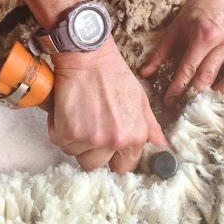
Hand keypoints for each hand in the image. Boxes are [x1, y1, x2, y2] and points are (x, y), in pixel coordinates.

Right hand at [48, 39, 168, 172]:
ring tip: (80, 116)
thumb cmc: (113, 75)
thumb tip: (163, 149)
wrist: (88, 57)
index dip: (114, 157)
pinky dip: (60, 129)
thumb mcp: (140, 100)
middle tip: (91, 127)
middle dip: (93, 151)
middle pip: (97, 166)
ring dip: (76, 141)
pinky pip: (61, 143)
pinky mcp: (67, 133)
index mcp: (134, 136)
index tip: (107, 147)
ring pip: (77, 155)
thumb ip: (150, 128)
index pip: (124, 167)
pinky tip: (68, 112)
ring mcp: (89, 138)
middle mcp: (113, 140)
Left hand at [139, 0, 223, 103]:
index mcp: (202, 35)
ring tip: (200, 104)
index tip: (169, 101)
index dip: (178, 87)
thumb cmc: (193, 14)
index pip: (188, 68)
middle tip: (182, 108)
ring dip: (213, 93)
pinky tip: (219, 93)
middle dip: (193, 94)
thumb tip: (144, 74)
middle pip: (207, 76)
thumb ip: (159, 54)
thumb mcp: (174, 30)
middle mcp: (222, 41)